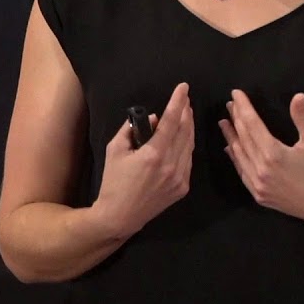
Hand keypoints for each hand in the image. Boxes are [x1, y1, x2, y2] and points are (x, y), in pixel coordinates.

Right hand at [92, 82, 194, 237]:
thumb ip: (132, 129)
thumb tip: (152, 118)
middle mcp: (171, 165)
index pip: (171, 121)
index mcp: (153, 154)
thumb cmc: (114, 182)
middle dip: (186, 112)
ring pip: (190, 145)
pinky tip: (183, 138)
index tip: (184, 87)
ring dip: (189, 128)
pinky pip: (188, 160)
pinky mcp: (183, 188)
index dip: (178, 102)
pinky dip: (187, 146)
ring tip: (186, 114)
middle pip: (185, 131)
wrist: (120, 216)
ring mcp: (180, 178)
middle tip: (186, 99)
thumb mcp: (115, 150)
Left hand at [218, 89, 303, 232]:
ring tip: (225, 122)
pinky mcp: (258, 195)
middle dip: (236, 118)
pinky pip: (242, 171)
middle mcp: (260, 169)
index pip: (252, 124)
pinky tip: (230, 148)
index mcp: (273, 154)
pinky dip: (235, 157)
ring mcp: (257, 184)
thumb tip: (298, 96)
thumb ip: (303, 118)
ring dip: (231, 136)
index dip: (243, 107)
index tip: (236, 94)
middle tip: (230, 103)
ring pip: (239, 155)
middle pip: (243, 138)